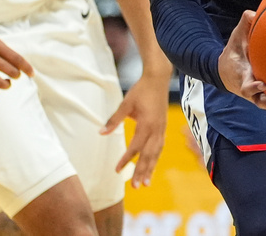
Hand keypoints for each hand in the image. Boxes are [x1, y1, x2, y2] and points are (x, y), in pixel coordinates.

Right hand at [0, 25, 33, 97]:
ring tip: (5, 82)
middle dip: (16, 76)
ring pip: (0, 83)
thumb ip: (2, 50)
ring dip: (6, 85)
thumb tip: (17, 63)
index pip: (17, 59)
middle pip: (12, 71)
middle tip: (13, 76)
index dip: (27, 68)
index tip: (32, 74)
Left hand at [101, 69, 168, 187]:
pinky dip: (156, 158)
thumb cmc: (141, 90)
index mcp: (146, 124)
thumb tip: (101, 132)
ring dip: (151, 168)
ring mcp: (162, 129)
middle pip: (148, 155)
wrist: (158, 79)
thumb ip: (114, 120)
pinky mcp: (163, 127)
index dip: (126, 160)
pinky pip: (160, 147)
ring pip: (156, 153)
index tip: (117, 170)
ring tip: (146, 183)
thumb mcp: (126, 104)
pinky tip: (152, 165)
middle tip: (136, 187)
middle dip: (142, 171)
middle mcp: (156, 129)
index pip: (135, 147)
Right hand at [219, 11, 265, 125]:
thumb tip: (253, 12)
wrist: (225, 70)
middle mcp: (252, 90)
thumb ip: (244, 25)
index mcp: (243, 76)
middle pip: (260, 102)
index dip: (252, 87)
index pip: (246, 85)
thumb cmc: (234, 51)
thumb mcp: (236, 37)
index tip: (260, 84)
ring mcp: (260, 97)